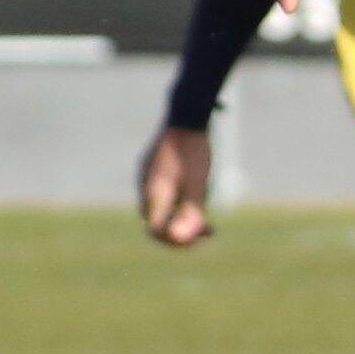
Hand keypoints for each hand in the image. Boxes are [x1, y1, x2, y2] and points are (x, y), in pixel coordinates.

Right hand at [136, 124, 214, 247]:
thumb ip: (189, 213)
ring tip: (209, 220)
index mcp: (152, 192)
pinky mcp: (154, 168)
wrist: (186, 113)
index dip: (177, 241)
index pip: (156, 231)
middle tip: (209, 232)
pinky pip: (164, 194)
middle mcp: (145, 186)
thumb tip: (178, 239)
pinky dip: (180, 202)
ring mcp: (147, 176)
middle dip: (183, 230)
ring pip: (163, 208)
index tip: (201, 238)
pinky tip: (198, 198)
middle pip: (159, 221)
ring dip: (183, 216)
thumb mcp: (197, 185)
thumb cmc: (193, 150)